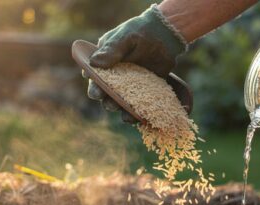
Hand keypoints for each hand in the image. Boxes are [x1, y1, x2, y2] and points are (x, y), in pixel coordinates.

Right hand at [86, 5, 186, 122]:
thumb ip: (112, 50)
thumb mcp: (126, 37)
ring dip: (121, 109)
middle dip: (106, 100)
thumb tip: (94, 63)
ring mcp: (128, 84)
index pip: (93, 75)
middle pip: (105, 92)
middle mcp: (113, 75)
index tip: (96, 91)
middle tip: (109, 104)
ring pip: (119, 101)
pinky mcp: (142, 91)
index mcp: (103, 61)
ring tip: (125, 115)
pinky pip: (136, 104)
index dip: (93, 84)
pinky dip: (137, 112)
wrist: (165, 36)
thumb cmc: (141, 31)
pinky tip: (139, 117)